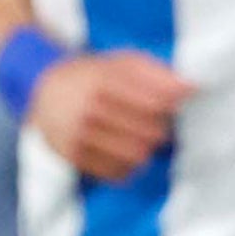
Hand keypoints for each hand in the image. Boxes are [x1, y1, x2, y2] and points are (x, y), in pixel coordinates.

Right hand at [26, 51, 190, 183]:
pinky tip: (129, 152)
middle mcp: (88, 109)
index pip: (154, 103)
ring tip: (145, 138)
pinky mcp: (73, 157)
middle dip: (162, 129)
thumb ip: (156, 73)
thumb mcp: (121, 62)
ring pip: (136, 155)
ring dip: (148, 149)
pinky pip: (118, 172)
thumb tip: (191, 88)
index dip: (171, 106)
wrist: (43, 91)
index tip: (173, 104)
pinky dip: (131, 165)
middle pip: (149, 132)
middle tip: (160, 124)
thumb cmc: (93, 75)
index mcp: (102, 81)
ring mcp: (78, 136)